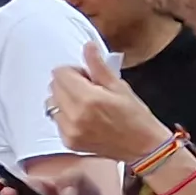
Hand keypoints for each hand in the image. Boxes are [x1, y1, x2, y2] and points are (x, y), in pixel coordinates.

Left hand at [49, 44, 170, 162]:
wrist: (143, 148)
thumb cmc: (136, 116)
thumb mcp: (120, 87)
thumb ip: (99, 66)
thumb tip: (88, 46)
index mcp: (88, 98)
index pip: (60, 73)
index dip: (75, 71)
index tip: (89, 78)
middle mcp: (74, 115)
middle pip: (54, 86)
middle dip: (68, 84)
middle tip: (90, 91)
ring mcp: (69, 130)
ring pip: (52, 103)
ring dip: (64, 100)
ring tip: (86, 106)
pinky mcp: (68, 141)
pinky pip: (57, 120)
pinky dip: (67, 116)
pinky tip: (85, 120)